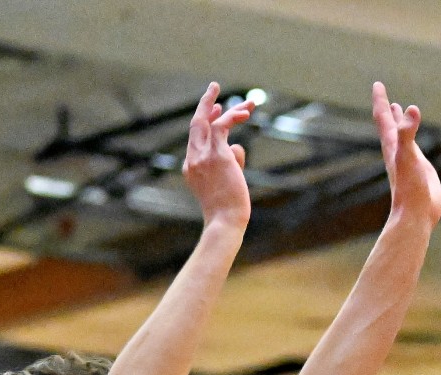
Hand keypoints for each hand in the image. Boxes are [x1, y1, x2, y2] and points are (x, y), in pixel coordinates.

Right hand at [183, 82, 255, 228]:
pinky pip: (223, 127)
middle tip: (214, 87)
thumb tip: (238, 147)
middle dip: (205, 103)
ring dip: (231, 110)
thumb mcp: (226, 182)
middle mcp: (193, 159)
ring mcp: (203, 156)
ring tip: (249, 103)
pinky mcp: (218, 155)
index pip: (196, 138)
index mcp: (191, 167)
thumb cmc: (227, 210)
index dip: (206, 121)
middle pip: (196, 124)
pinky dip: (234, 117)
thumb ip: (231, 162)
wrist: (224, 221)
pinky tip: (246, 113)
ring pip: (211, 122)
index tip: (217, 110)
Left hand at [372, 81, 440, 224]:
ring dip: (397, 122)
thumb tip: (411, 108)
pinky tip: (414, 140)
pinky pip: (412, 148)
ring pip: (400, 136)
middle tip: (382, 94)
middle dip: (386, 109)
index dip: (381, 100)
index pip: (383, 118)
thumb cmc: (410, 187)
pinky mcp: (417, 170)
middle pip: (388, 125)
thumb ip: (408, 132)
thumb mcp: (408, 155)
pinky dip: (412, 138)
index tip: (377, 84)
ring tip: (397, 109)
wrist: (415, 215)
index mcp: (392, 145)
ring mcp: (406, 160)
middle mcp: (396, 151)